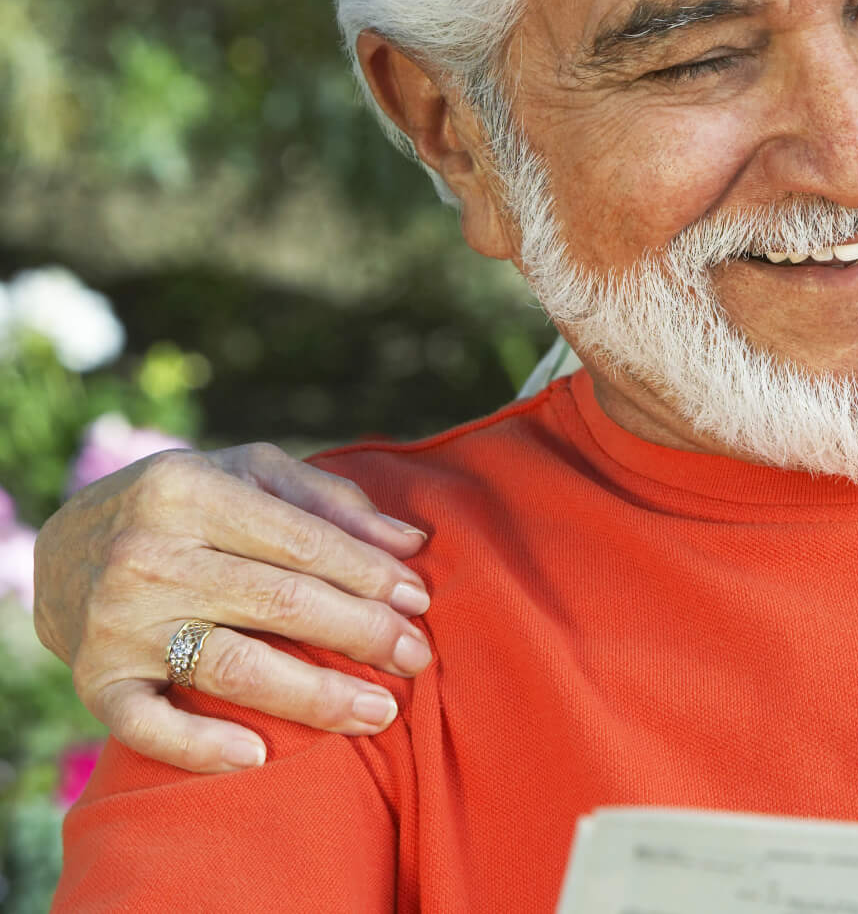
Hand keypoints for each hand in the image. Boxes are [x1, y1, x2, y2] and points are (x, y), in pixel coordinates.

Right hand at [34, 443, 433, 773]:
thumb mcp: (249, 475)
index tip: (418, 601)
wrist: (64, 547)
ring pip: (233, 667)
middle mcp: (147, 556)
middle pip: (279, 604)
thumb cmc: (185, 507)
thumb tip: (410, 543)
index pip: (302, 542)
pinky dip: (200, 746)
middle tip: (417, 657)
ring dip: (315, 696)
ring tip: (379, 712)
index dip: (369, 574)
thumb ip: (331, 502)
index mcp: (188, 491)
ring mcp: (118, 624)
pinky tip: (258, 756)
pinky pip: (148, 726)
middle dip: (361, 633)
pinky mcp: (94, 682)